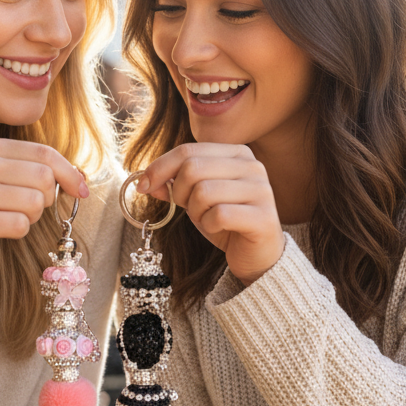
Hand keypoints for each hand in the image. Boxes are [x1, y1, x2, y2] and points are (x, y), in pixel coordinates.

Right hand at [0, 139, 87, 283]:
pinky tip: (0, 229)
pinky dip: (18, 231)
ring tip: (11, 218)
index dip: (69, 173)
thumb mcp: (1, 178)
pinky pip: (20, 224)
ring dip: (32, 216)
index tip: (81, 191)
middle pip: (43, 177)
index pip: (44, 153)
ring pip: (34, 202)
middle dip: (46, 198)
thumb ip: (35, 170)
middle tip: (29, 209)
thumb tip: (81, 181)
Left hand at [139, 144, 282, 284]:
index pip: (188, 150)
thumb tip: (145, 181)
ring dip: (195, 211)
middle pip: (193, 168)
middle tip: (186, 208)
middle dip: (179, 192)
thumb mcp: (195, 200)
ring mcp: (261, 190)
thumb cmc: (226, 223)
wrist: (258, 255)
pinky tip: (218, 229)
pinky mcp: (263, 216)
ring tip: (206, 219)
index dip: (159, 167)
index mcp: (237, 153)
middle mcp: (252, 166)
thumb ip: (174, 185)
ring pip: (204, 191)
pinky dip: (209, 225)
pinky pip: (219, 215)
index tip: (142, 186)